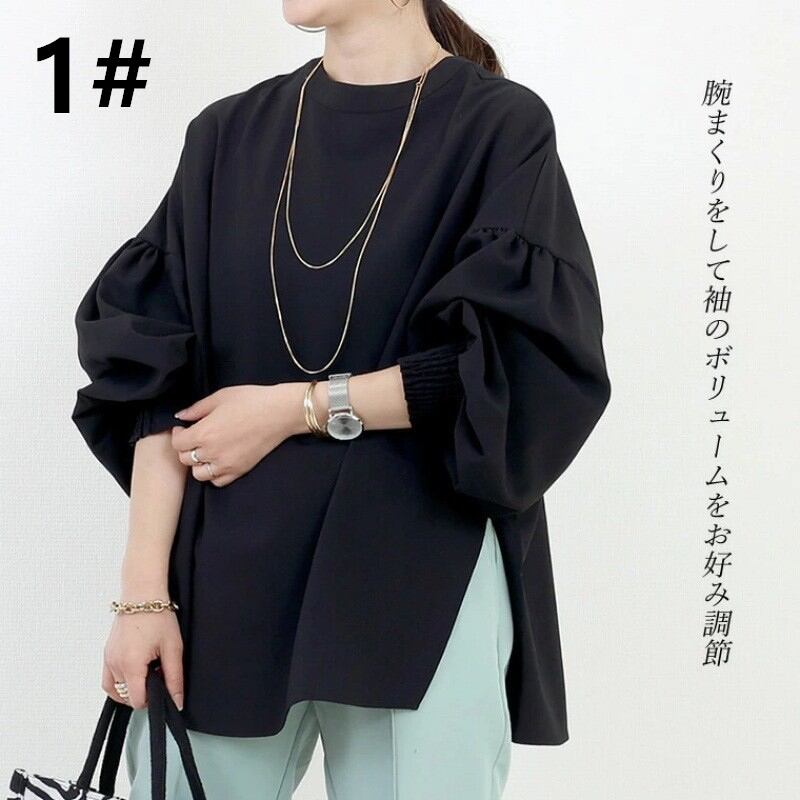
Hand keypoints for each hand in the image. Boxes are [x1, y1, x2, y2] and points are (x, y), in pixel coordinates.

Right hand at [102, 608, 182, 710]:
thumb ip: (174, 678)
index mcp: (131, 664)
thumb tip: (176, 701)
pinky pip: (108, 679)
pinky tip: (135, 670)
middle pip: (126, 696)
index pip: (137, 701)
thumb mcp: (173, 648)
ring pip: (116, 689)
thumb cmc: (158, 616)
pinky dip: (120, 681)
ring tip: (147, 672)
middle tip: (158, 673)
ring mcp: (108, 658)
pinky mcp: (107, 653)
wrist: (142, 593)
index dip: (153, 699)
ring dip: (131, 688)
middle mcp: (115, 664)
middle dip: (144, 691)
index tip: (164, 687)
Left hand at [170, 383, 308, 486]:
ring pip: (199, 473)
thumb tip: (181, 416)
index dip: (177, 435)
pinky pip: (218, 481)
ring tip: (205, 451)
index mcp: (204, 433)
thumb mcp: (220, 397)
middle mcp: (212, 452)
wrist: (280, 413)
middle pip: (185, 459)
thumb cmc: (252, 400)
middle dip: (186, 447)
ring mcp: (226, 464)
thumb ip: (197, 408)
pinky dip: (214, 474)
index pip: (177, 443)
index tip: (183, 428)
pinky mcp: (240, 470)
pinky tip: (218, 461)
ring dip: (198, 463)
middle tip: (194, 437)